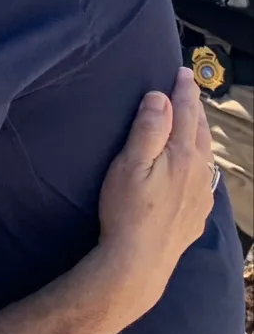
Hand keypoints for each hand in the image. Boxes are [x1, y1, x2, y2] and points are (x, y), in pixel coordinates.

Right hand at [96, 68, 214, 319]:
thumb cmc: (127, 210)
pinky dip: (200, 162)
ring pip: (205, 155)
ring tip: (193, 122)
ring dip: (199, 133)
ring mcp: (201, 195)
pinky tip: (196, 169)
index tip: (182, 72)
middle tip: (188, 88)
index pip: (186, 113)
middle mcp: (198, 172)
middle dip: (194, 107)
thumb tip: (160, 97)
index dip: (183, 90)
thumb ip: (148, 129)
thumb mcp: (130, 164)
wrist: (139, 262)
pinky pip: (205, 179)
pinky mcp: (197, 215)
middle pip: (200, 131)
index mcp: (182, 155)